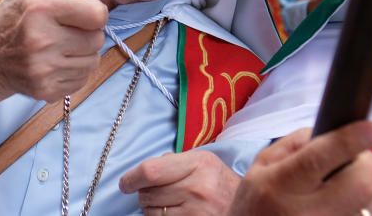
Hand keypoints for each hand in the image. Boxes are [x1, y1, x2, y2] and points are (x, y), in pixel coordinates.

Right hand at [0, 0, 107, 102]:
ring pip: (93, 61)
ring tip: (62, 46)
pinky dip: (75, 71)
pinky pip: (82, 79)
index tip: (80, 11)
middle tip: (69, 29)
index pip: (97, 14)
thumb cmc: (11, 17)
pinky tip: (56, 62)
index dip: (93, 11)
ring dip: (83, 53)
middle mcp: (42, 39)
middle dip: (88, 32)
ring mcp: (44, 68)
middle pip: (97, 39)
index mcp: (40, 7)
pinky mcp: (46, 90)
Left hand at [119, 149, 239, 214]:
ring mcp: (197, 211)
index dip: (131, 178)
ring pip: (152, 212)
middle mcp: (197, 187)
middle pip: (148, 193)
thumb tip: (142, 172)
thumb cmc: (218, 182)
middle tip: (152, 193)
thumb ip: (174, 161)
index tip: (125, 183)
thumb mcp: (202, 162)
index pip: (150, 171)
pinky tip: (171, 214)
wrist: (247, 207)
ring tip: (167, 204)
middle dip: (143, 194)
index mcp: (198, 163)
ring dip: (151, 209)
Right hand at [227, 121, 371, 215]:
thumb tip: (334, 131)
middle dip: (366, 164)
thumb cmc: (258, 202)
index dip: (348, 141)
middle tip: (355, 160)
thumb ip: (296, 143)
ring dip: (370, 189)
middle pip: (361, 183)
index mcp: (280, 185)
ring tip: (347, 189)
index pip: (317, 159)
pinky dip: (368, 207)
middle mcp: (308, 213)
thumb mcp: (263, 165)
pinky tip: (347, 207)